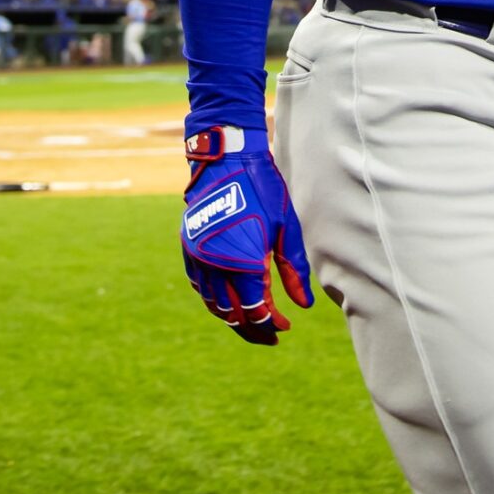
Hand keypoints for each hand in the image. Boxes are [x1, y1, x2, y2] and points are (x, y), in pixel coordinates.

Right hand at [180, 127, 312, 345]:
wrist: (227, 159)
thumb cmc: (264, 190)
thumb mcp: (285, 228)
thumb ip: (294, 269)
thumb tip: (303, 304)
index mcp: (243, 264)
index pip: (256, 311)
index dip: (271, 324)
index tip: (286, 327)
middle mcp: (216, 266)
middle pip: (232, 314)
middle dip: (252, 328)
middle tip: (269, 334)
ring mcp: (198, 257)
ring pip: (212, 303)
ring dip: (231, 315)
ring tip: (250, 320)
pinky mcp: (189, 246)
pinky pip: (198, 284)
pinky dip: (212, 297)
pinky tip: (227, 298)